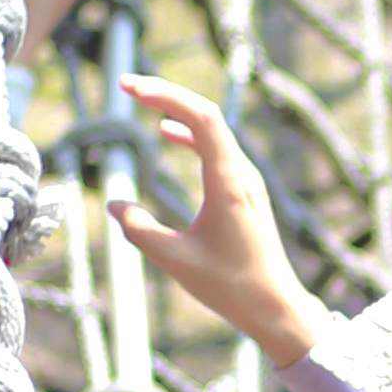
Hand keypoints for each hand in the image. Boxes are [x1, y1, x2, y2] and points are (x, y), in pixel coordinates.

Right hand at [119, 77, 320, 361]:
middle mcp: (242, 173)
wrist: (276, 307)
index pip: (200, 117)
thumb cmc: (230, 286)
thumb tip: (116, 205)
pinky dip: (190, 135)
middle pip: (206, 114)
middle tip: (127, 85)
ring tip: (142, 99)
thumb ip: (140, 230)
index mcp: (229, 182)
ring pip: (213, 130)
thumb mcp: (175, 259)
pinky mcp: (244, 193)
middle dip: (166, 94)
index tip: (130, 88)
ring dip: (178, 111)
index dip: (165, 94)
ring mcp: (246, 181)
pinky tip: (167, 133)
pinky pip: (217, 149)